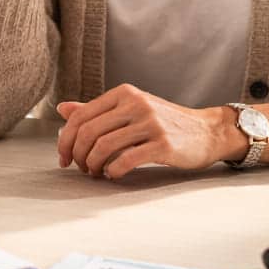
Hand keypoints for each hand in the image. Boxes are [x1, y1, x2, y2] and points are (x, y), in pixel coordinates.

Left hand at [56, 86, 239, 176]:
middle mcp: (135, 104)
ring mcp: (150, 123)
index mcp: (124, 93)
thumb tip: (62, 109)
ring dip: (93, 165)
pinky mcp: (163, 144)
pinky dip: (113, 171)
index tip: (64, 158)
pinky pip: (126, 160)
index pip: (81, 116)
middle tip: (81, 169)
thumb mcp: (130, 109)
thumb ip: (96, 110)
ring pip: (104, 146)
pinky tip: (113, 175)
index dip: (66, 140)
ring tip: (96, 173)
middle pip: (89, 132)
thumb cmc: (164, 122)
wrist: (206, 131)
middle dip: (77, 155)